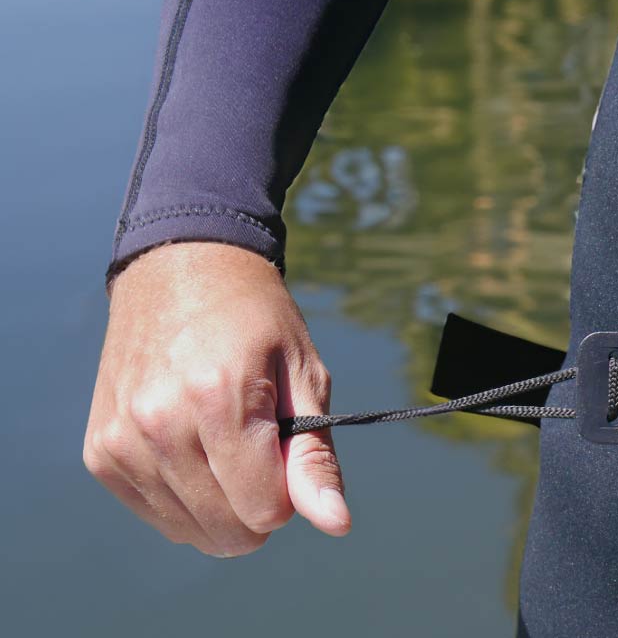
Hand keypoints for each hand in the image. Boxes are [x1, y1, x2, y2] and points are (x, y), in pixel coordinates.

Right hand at [84, 242, 349, 556]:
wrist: (181, 268)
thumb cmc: (255, 320)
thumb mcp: (304, 374)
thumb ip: (314, 456)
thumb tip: (336, 524)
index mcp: (218, 399)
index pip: (263, 511)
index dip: (289, 492)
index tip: (285, 451)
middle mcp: (159, 423)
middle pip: (226, 529)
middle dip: (257, 505)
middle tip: (259, 447)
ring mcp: (121, 440)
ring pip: (190, 530)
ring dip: (220, 502)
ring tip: (223, 437)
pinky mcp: (99, 451)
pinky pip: (154, 513)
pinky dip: (184, 496)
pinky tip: (192, 445)